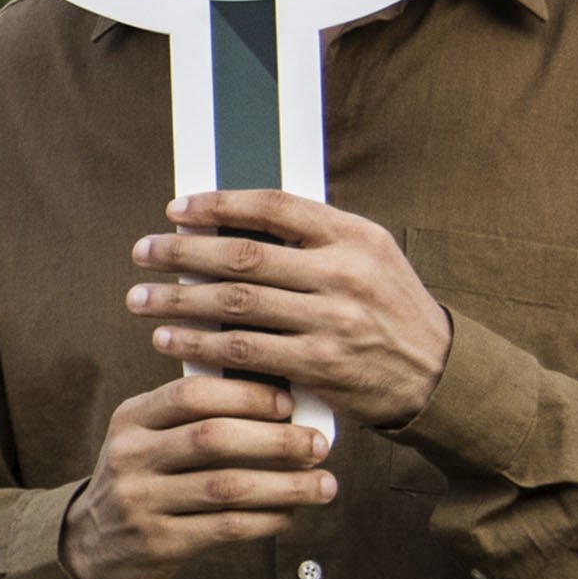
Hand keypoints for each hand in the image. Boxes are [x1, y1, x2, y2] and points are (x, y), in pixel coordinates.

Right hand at [59, 372, 337, 578]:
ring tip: (324, 484)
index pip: (191, 394)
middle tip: (319, 445)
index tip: (290, 403)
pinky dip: (268, 519)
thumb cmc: (142, 481)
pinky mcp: (159, 542)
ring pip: (226, 487)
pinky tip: (291, 513)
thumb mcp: (147, 438)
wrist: (92, 543)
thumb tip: (282, 405)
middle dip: (277, 440)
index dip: (246, 395)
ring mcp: (141, 501)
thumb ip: (195, 418)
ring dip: (285, 485)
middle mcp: (131, 456)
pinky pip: (226, 527)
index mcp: (132, 419)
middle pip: (212, 438)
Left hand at [126, 189, 451, 426]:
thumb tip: (229, 221)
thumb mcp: (368, 257)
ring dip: (177, 299)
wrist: (437, 373)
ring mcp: (332, 320)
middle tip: (142, 252)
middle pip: (244, 255)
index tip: (176, 210)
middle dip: (182, 252)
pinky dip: (199, 344)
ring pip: (236, 303)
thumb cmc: (387, 308)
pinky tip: (169, 339)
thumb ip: (312, 239)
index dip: (218, 204)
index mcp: (355, 236)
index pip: (275, 207)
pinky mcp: (320, 365)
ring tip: (140, 298)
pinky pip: (244, 350)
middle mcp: (345, 273)